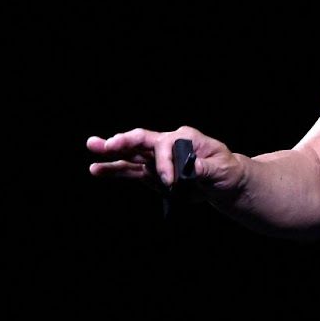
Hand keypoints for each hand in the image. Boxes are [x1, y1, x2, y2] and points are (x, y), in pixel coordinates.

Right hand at [85, 126, 245, 199]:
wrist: (225, 182)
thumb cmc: (227, 171)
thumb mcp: (222, 169)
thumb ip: (205, 169)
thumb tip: (191, 168)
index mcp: (185, 138)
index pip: (166, 145)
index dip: (164, 164)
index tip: (170, 182)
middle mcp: (167, 144)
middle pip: (141, 140)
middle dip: (123, 142)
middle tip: (105, 144)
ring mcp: (157, 159)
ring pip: (131, 155)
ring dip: (111, 154)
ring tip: (92, 150)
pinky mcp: (152, 173)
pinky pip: (131, 172)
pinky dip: (114, 171)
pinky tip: (96, 169)